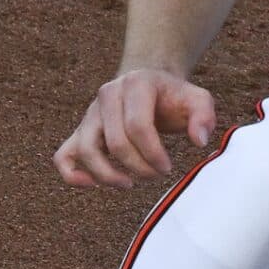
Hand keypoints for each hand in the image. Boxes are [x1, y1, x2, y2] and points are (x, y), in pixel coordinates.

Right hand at [54, 68, 218, 188]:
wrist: (148, 84)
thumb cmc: (174, 97)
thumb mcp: (197, 98)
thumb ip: (204, 115)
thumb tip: (200, 141)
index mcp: (135, 84)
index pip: (137, 126)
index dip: (153, 153)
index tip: (167, 167)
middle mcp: (107, 96)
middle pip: (115, 142)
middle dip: (138, 166)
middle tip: (157, 174)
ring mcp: (90, 114)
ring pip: (85, 150)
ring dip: (107, 174)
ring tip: (128, 183)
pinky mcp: (80, 131)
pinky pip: (63, 156)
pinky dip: (73, 174)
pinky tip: (93, 184)